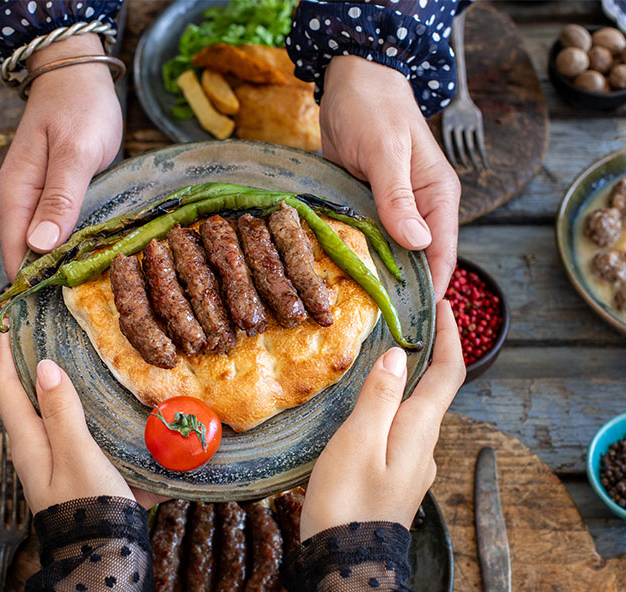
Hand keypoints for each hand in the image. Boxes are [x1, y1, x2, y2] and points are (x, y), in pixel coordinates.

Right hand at [0, 34, 122, 279]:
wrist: (77, 73)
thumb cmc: (80, 107)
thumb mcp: (76, 152)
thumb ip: (60, 198)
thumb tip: (40, 246)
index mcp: (16, 194)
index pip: (15, 255)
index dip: (35, 284)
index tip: (63, 306)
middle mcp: (18, 201)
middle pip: (26, 255)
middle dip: (51, 280)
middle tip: (86, 302)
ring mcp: (33, 197)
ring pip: (41, 244)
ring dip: (62, 264)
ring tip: (93, 286)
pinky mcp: (51, 194)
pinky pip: (55, 229)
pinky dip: (71, 244)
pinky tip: (92, 255)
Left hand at [0, 331, 132, 512]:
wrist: (109, 559)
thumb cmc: (89, 508)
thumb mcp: (76, 455)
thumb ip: (61, 411)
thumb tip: (42, 366)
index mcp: (30, 443)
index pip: (6, 388)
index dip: (4, 353)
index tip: (8, 321)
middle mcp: (41, 448)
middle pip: (30, 397)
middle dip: (36, 361)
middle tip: (53, 329)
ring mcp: (63, 459)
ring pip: (60, 411)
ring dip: (68, 383)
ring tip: (87, 353)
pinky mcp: (87, 468)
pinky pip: (87, 429)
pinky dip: (94, 408)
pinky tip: (117, 396)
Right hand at [300, 300, 464, 539]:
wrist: (348, 565)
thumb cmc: (348, 502)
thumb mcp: (358, 441)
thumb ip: (380, 397)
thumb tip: (397, 356)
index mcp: (419, 430)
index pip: (447, 374)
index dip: (450, 336)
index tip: (442, 304)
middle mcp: (424, 446)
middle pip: (433, 390)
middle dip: (426, 353)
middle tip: (405, 323)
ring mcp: (412, 465)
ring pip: (414, 412)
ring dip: (407, 381)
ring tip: (378, 359)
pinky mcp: (395, 478)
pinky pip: (400, 431)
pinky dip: (391, 407)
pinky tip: (366, 408)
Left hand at [320, 56, 460, 298]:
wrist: (350, 82)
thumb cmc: (374, 109)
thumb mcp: (385, 152)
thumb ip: (398, 198)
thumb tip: (417, 242)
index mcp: (437, 197)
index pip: (442, 254)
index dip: (430, 287)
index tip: (409, 319)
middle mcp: (419, 208)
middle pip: (415, 259)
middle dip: (398, 286)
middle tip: (373, 320)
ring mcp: (391, 208)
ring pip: (387, 251)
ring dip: (373, 272)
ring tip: (353, 306)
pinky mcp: (365, 205)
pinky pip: (363, 237)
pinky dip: (354, 252)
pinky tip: (338, 274)